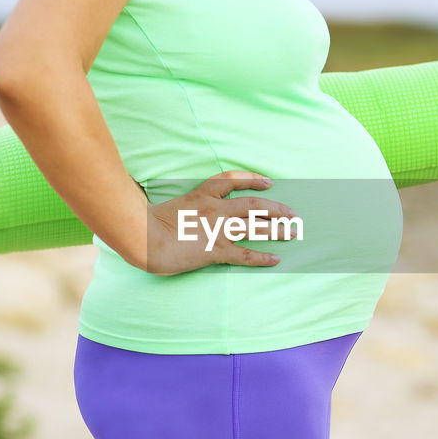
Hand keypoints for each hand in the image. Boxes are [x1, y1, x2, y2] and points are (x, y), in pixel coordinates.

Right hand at [135, 170, 298, 275]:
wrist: (143, 238)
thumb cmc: (148, 224)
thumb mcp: (168, 206)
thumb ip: (185, 207)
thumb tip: (189, 213)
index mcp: (201, 195)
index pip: (232, 180)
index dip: (253, 179)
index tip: (268, 181)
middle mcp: (214, 209)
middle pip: (254, 203)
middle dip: (277, 208)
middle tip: (294, 214)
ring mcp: (217, 229)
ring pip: (255, 226)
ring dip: (277, 229)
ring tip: (293, 232)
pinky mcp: (216, 250)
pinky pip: (245, 254)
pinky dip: (262, 257)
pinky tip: (276, 259)